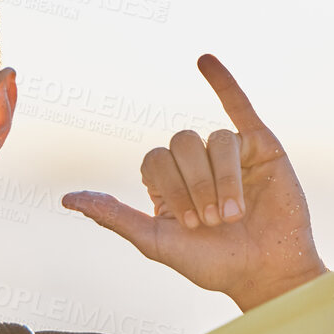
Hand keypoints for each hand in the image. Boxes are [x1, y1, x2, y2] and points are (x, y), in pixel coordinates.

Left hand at [62, 53, 326, 314]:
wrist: (266, 272)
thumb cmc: (213, 263)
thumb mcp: (157, 242)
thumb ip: (115, 216)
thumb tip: (67, 199)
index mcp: (169, 183)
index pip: (155, 159)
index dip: (170, 186)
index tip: (187, 224)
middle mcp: (196, 163)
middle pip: (182, 143)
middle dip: (195, 185)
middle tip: (211, 222)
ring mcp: (229, 153)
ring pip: (216, 140)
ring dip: (222, 179)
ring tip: (233, 215)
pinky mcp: (262, 147)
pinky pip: (239, 107)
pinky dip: (223, 82)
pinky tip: (204, 60)